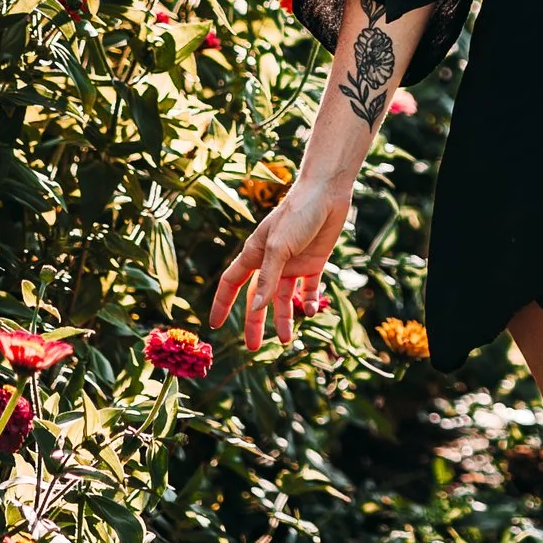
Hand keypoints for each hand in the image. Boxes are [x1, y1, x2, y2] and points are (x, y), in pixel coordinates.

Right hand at [211, 171, 352, 354]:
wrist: (328, 194)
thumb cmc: (297, 214)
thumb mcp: (279, 247)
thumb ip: (267, 279)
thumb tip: (256, 309)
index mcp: (255, 254)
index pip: (231, 283)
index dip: (222, 303)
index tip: (214, 325)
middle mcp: (272, 262)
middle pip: (258, 299)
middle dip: (256, 323)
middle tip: (254, 348)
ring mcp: (293, 264)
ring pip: (284, 298)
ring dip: (285, 318)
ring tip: (288, 340)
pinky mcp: (314, 263)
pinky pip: (308, 289)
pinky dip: (308, 302)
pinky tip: (310, 311)